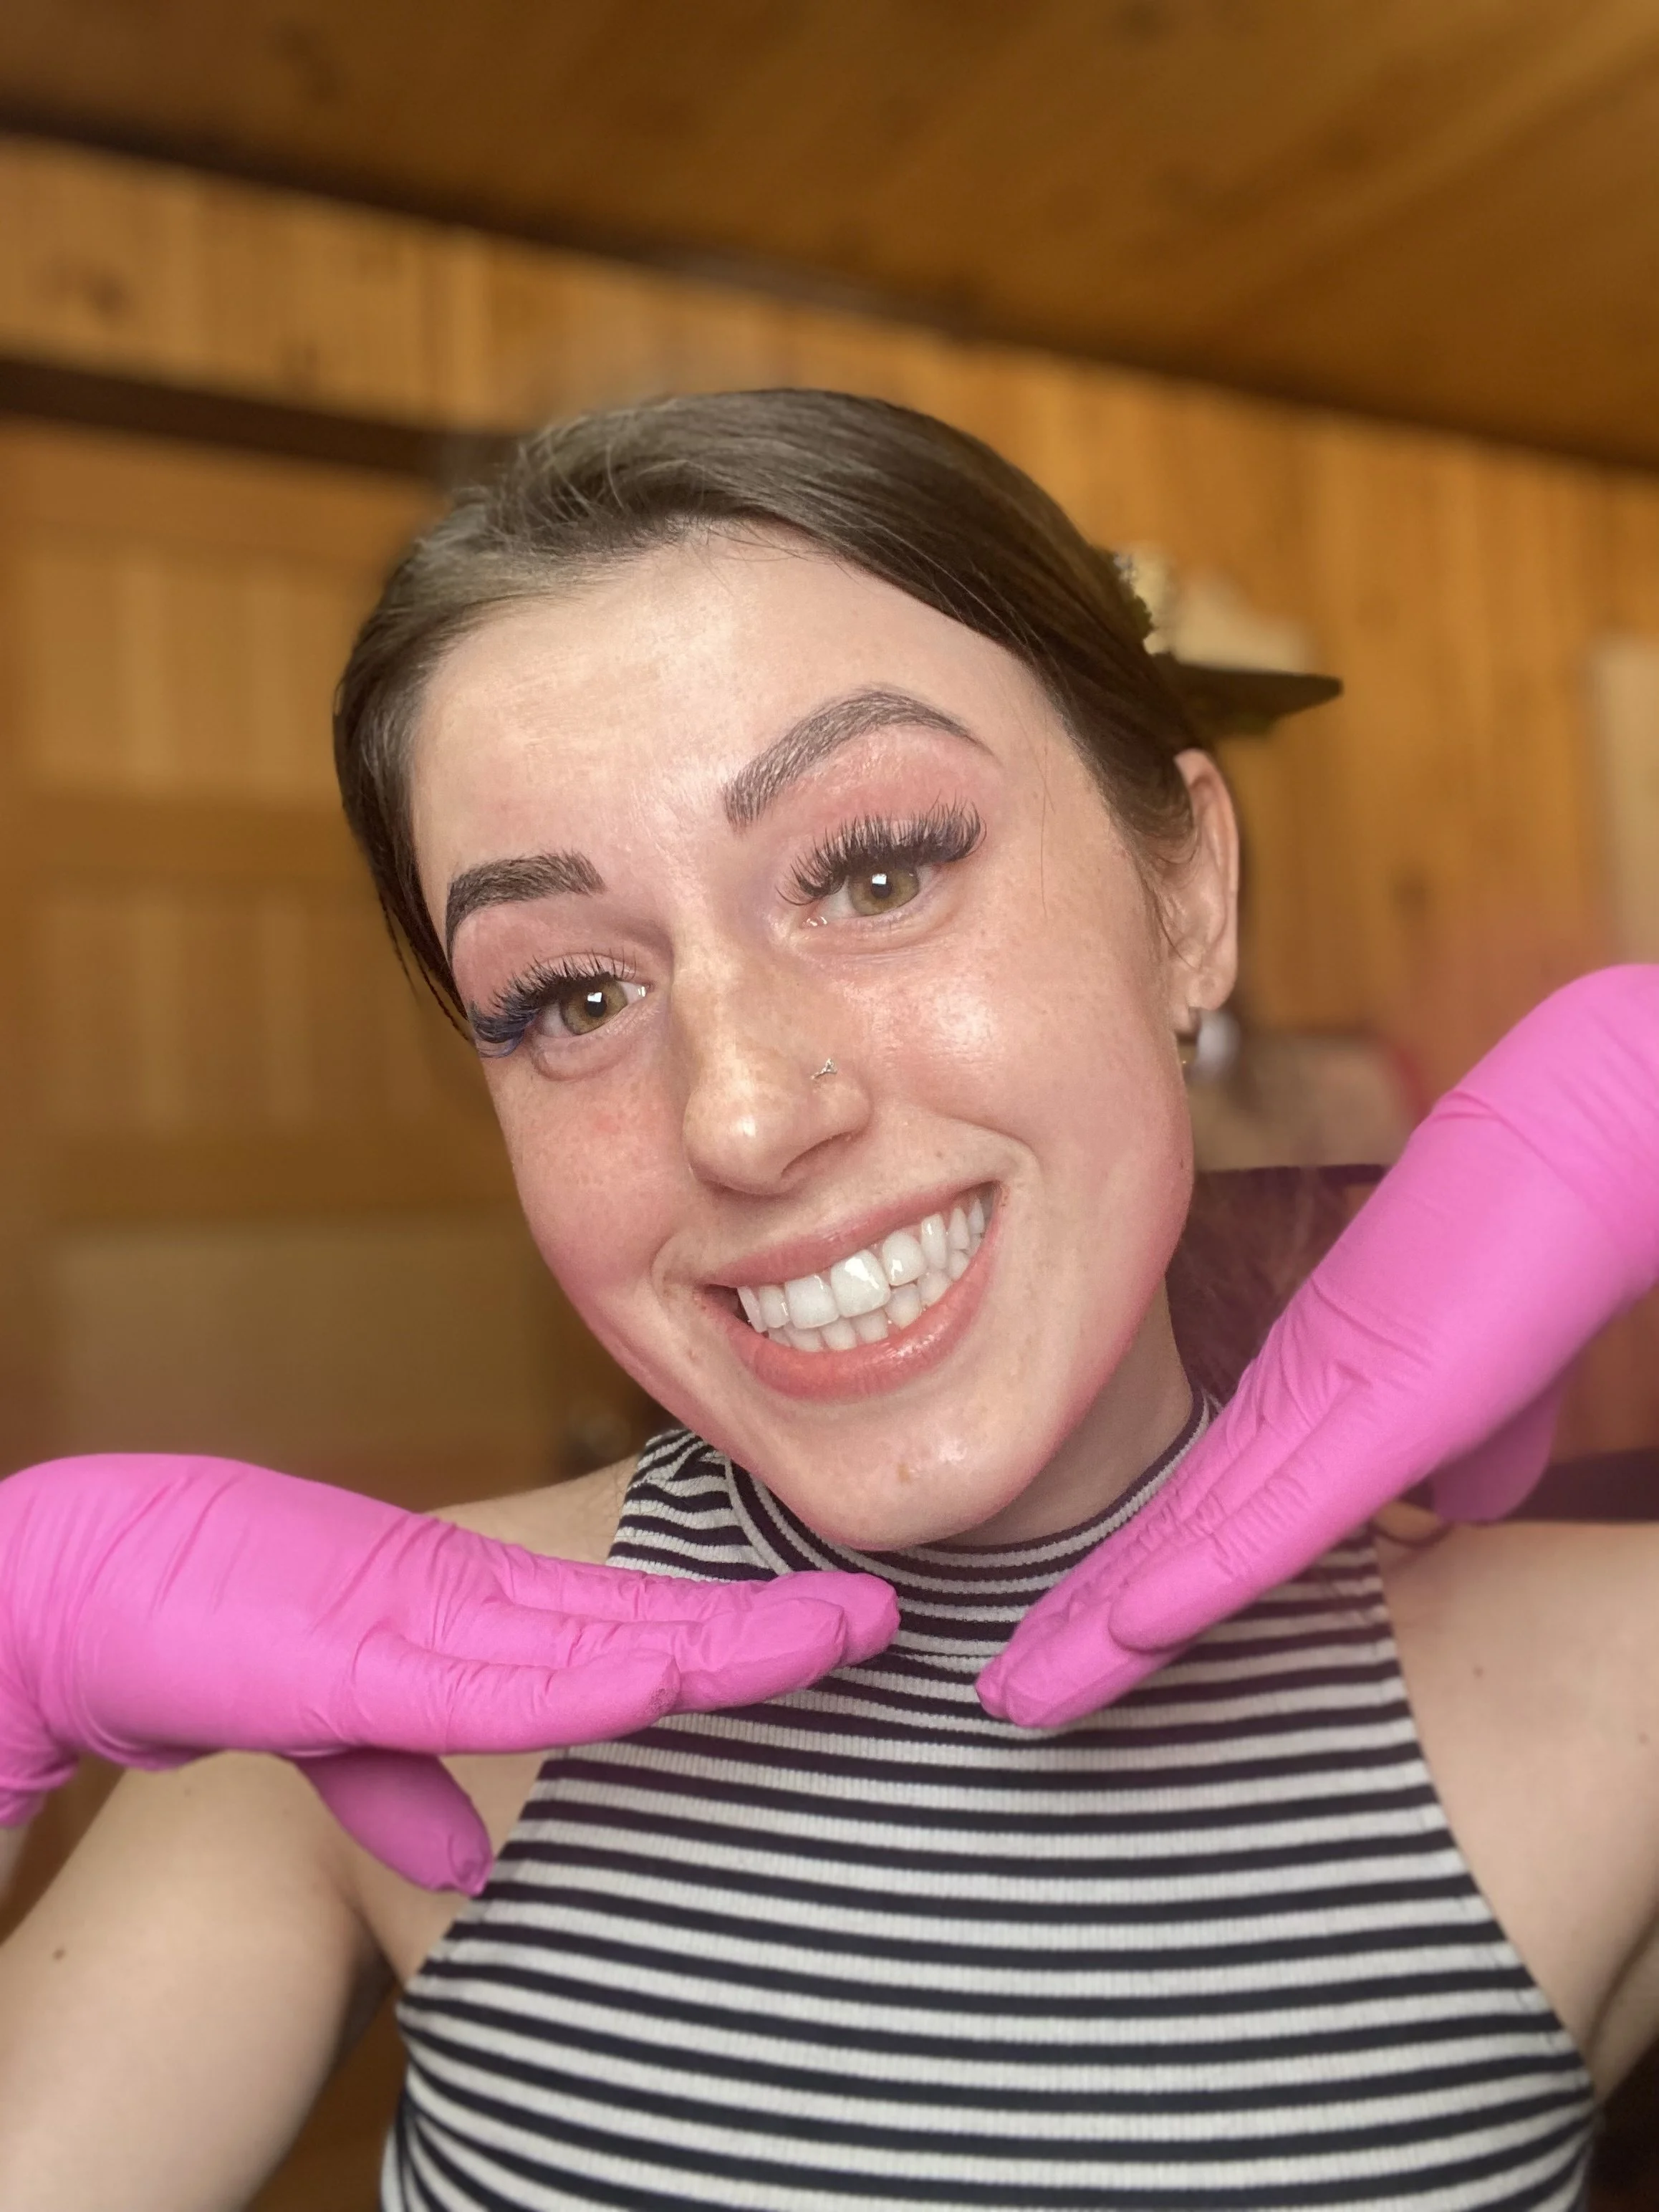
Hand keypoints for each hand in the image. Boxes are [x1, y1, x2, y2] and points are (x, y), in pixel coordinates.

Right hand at [0, 1454, 896, 1889]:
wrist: (101, 1587)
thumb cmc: (221, 1642)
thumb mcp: (338, 1738)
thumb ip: (407, 1792)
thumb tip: (476, 1869)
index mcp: (479, 1626)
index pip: (640, 1632)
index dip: (739, 1635)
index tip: (832, 1633)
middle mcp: (478, 1612)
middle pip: (656, 1623)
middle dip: (775, 1626)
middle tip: (886, 1613)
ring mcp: (433, 1623)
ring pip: (610, 1635)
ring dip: (730, 1638)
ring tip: (842, 1626)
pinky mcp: (370, 1653)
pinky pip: (505, 1675)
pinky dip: (598, 1672)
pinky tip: (682, 1668)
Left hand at [980, 965, 1658, 1726]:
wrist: (1580, 1147)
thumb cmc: (1540, 1254)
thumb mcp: (1500, 1390)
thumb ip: (1474, 1454)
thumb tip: (1461, 1512)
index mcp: (1314, 1398)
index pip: (1203, 1518)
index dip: (1132, 1593)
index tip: (1067, 1655)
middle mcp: (1292, 1400)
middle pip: (1166, 1534)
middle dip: (1081, 1625)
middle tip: (1003, 1693)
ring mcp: (1324, 1396)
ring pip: (1187, 1534)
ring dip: (1100, 1624)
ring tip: (1016, 1691)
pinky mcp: (1375, 1399)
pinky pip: (1267, 1509)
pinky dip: (1192, 1574)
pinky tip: (1123, 1628)